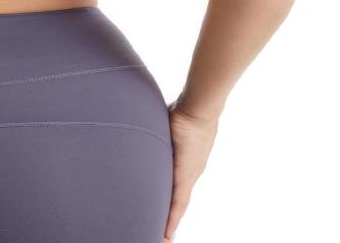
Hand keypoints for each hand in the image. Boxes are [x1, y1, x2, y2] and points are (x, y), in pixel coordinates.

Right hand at [163, 99, 218, 241]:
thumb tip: (141, 121)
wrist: (197, 109)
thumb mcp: (166, 125)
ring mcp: (189, 175)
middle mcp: (189, 171)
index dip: (170, 200)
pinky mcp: (185, 176)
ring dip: (169, 221)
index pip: (176, 186)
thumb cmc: (182, 110)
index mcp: (185, 161)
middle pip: (177, 199)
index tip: (164, 214)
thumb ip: (156, 130)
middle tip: (162, 234)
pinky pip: (177, 204)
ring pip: (177, 205)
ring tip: (162, 238)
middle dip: (169, 216)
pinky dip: (171, 219)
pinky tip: (165, 234)